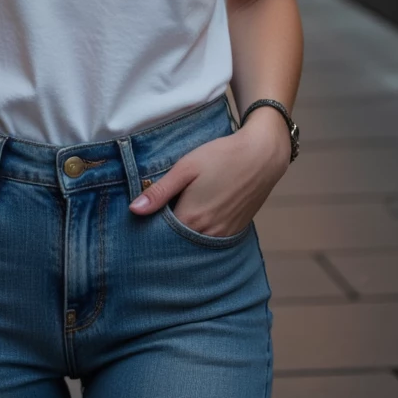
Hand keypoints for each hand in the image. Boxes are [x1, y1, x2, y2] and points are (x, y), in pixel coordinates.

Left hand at [128, 109, 291, 236]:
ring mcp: (224, 234)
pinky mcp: (236, 230)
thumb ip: (160, 191)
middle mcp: (208, 233)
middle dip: (166, 232)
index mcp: (191, 218)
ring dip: (184, 232)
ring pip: (194, 242)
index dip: (150, 226)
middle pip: (177, 242)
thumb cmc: (222, 156)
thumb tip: (134, 210)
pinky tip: (198, 214)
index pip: (160, 235)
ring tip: (180, 210)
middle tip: (160, 212)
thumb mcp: (186, 168)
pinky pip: (211, 239)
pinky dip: (200, 232)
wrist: (262, 155)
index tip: (146, 214)